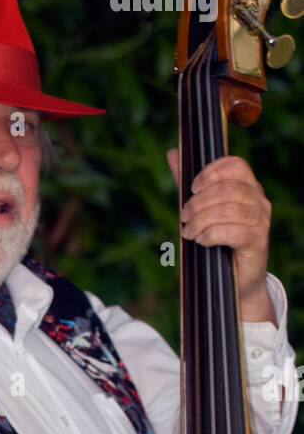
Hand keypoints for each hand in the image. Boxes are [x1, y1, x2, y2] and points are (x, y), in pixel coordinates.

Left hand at [167, 150, 272, 322]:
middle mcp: (258, 200)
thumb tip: (173, 153)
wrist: (235, 280)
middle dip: (199, 202)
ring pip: (230, 209)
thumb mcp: (200, 208)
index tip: (192, 188)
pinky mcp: (258, 242)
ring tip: (189, 232)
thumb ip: (187, 183)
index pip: (235, 165)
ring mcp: (261, 221)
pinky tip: (201, 241)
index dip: (211, 172)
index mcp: (247, 186)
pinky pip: (234, 231)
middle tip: (183, 217)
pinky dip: (212, 234)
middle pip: (228, 188)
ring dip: (202, 220)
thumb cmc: (217, 241)